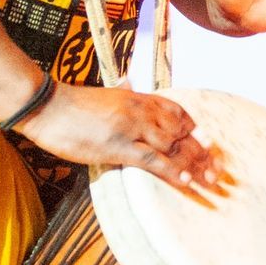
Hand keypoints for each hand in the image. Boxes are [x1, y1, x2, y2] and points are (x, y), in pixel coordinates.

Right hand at [14, 81, 217, 188]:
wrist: (47, 106)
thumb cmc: (70, 105)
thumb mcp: (104, 97)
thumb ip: (121, 93)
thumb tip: (128, 83)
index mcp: (136, 98)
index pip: (175, 110)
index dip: (194, 128)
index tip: (208, 141)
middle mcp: (140, 110)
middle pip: (180, 130)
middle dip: (201, 150)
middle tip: (218, 168)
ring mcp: (130, 127)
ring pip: (172, 145)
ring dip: (195, 164)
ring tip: (211, 180)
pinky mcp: (118, 146)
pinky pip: (152, 160)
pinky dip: (173, 170)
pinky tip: (187, 181)